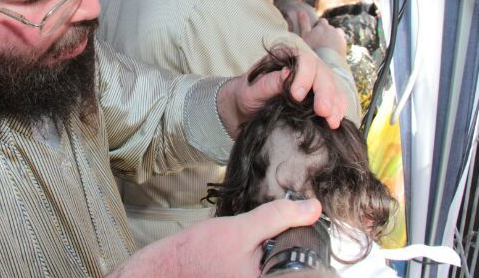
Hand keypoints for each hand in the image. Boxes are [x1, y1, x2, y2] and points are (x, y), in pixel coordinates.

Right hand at [108, 199, 321, 276]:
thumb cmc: (196, 254)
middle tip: (254, 243)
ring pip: (275, 268)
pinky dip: (259, 263)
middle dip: (280, 250)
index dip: (299, 244)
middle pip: (289, 266)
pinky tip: (240, 258)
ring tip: (242, 251)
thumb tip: (312, 207)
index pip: (303, 265)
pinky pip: (261, 270)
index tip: (283, 233)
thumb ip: (277, 217)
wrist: (165, 268)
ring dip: (270, 255)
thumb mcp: (240, 229)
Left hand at [217, 46, 346, 133]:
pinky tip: (335, 122)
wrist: (246, 110)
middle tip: (323, 112)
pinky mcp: (320, 96)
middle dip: (324, 92)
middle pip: (322, 72)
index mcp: (285, 57)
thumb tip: (287, 73)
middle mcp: (303, 66)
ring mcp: (314, 80)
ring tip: (332, 122)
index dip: (304, 76)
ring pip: (332, 85)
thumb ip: (267, 82)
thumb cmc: (247, 96)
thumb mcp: (250, 90)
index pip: (302, 60)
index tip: (297, 97)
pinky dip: (338, 110)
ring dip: (335, 103)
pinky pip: (335, 99)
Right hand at [294, 11, 346, 56]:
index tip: (315, 33)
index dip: (318, 26)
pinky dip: (338, 44)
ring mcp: (340, 37)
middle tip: (320, 42)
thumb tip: (301, 11)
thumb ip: (303, 23)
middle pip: (330, 28)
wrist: (326, 61)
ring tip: (328, 46)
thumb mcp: (304, 35)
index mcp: (323, 25)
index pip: (322, 21)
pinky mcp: (345, 45)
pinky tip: (333, 51)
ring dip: (334, 37)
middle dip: (326, 32)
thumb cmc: (313, 48)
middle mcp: (333, 29)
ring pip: (337, 34)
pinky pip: (341, 42)